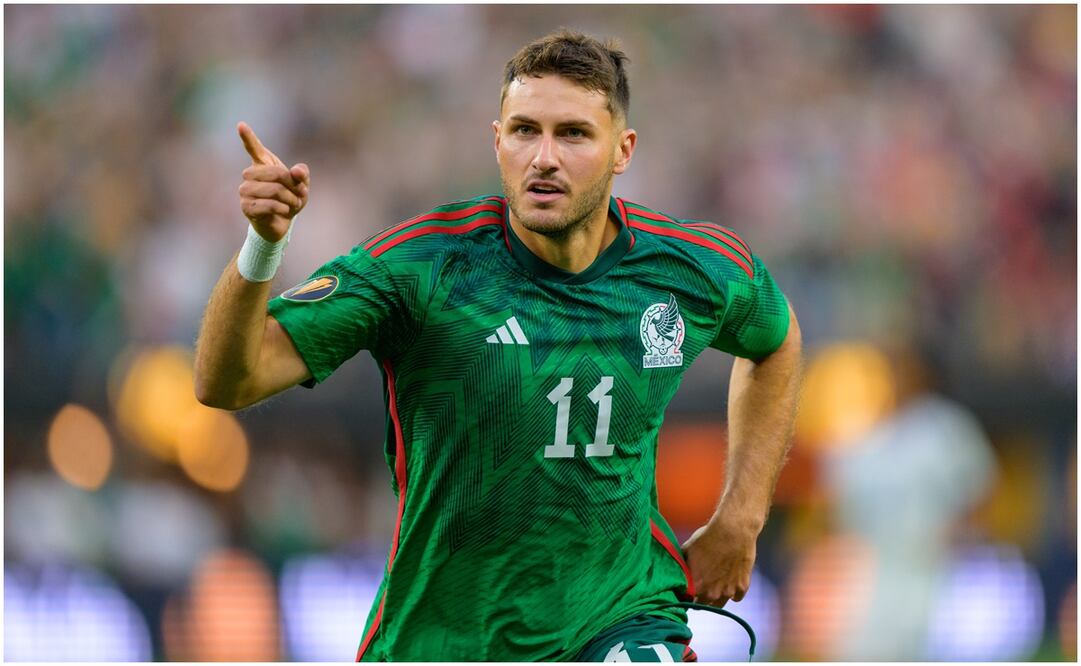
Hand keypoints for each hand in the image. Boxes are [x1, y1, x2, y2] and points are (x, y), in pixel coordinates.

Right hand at [237, 121, 309, 241]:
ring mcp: (245, 191)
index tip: (241, 125)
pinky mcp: (246, 207)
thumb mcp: (301, 186)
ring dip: (289, 199)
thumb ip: (302, 175)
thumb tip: (296, 171)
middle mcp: (250, 176)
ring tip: (293, 204)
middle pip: (276, 174)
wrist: (282, 223)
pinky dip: (282, 209)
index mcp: (263, 165)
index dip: (248, 137)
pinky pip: (268, 205)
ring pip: (273, 190)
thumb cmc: (289, 200)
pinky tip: (284, 211)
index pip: (254, 148)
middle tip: (299, 195)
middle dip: (292, 185)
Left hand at [681, 512, 758, 607]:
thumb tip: (676, 570)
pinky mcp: (742, 587)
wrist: (733, 530)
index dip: (686, 595)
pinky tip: (730, 581)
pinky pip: (736, 597)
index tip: (687, 589)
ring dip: (716, 597)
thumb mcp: (688, 549)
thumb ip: (682, 565)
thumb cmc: (708, 537)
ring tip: (715, 584)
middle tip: (702, 585)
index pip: (686, 600)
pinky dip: (733, 592)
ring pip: (719, 605)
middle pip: (702, 604)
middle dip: (700, 597)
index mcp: (695, 586)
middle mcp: (711, 593)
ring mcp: (728, 592)